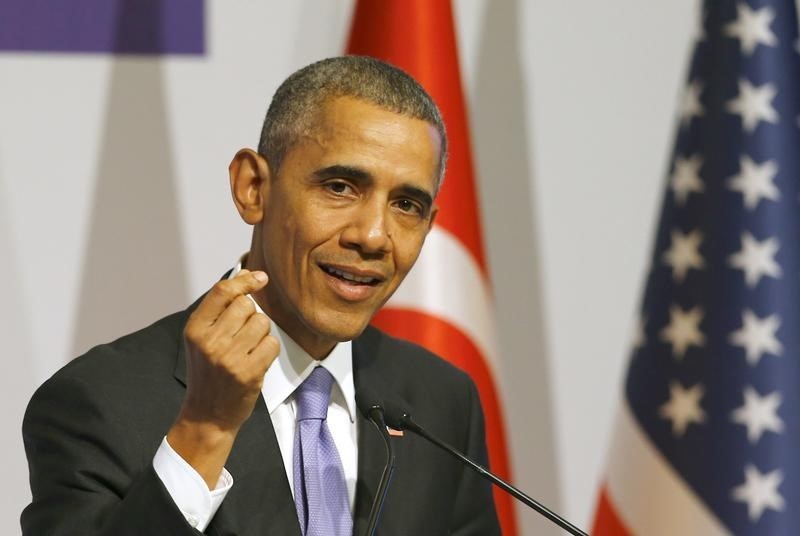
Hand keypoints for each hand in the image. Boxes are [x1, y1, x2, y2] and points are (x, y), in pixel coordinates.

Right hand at [167, 269, 278, 486]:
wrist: (207, 416)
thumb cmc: (208, 373)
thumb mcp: (202, 339)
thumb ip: (220, 308)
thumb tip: (245, 274)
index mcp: (195, 329)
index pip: (222, 291)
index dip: (245, 280)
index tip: (260, 277)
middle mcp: (210, 341)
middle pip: (246, 305)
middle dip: (251, 315)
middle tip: (243, 335)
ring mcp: (229, 358)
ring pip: (262, 322)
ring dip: (261, 333)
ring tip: (248, 349)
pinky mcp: (248, 372)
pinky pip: (271, 343)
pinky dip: (268, 349)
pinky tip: (256, 360)